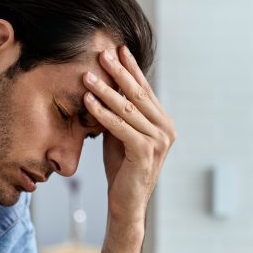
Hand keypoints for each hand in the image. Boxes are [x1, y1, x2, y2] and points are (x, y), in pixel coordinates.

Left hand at [82, 45, 175, 224]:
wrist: (126, 204)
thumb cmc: (122, 169)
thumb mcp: (121, 134)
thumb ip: (120, 114)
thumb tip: (105, 86)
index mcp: (163, 122)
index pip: (144, 90)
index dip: (131, 69)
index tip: (119, 48)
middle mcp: (165, 129)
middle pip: (138, 94)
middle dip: (119, 72)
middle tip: (102, 52)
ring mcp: (158, 141)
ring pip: (127, 108)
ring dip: (105, 89)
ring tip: (87, 75)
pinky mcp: (145, 152)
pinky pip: (119, 126)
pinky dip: (102, 112)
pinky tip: (88, 101)